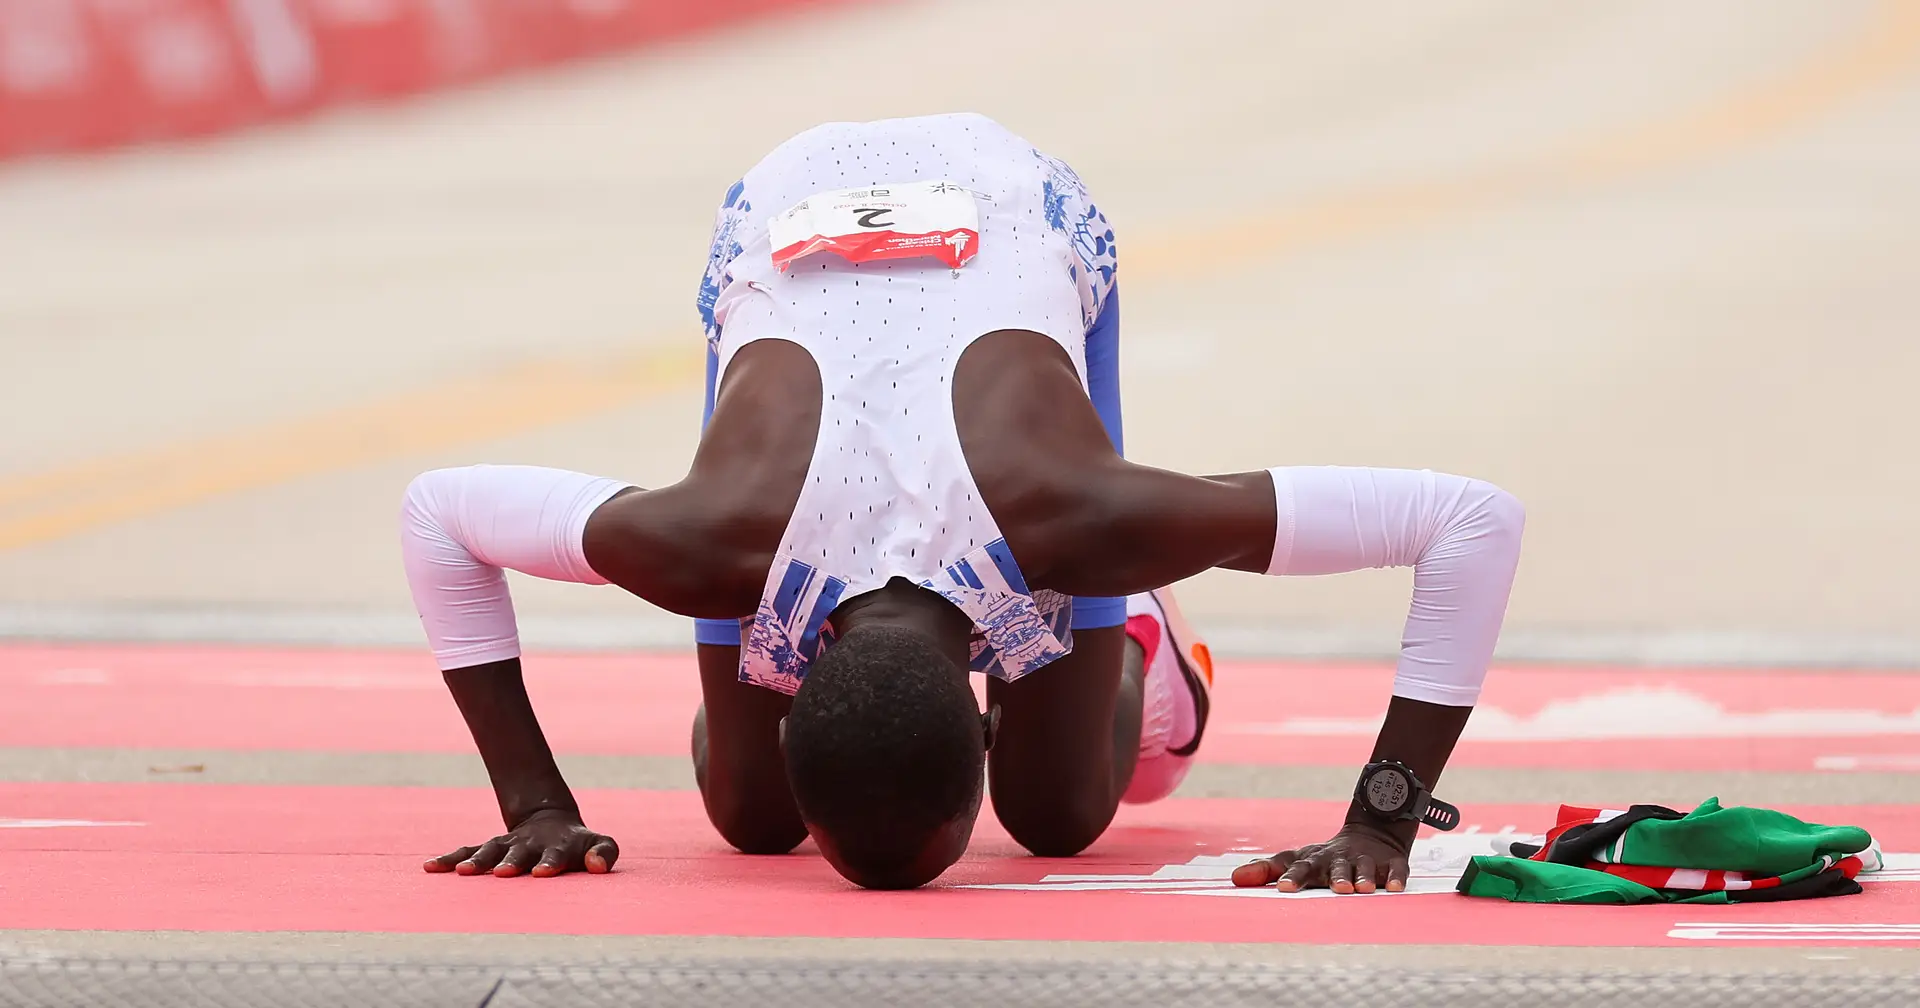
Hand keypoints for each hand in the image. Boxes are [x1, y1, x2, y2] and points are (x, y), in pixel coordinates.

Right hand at [423, 809, 618, 877]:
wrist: (552, 822)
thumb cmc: (580, 844)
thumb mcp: (600, 844)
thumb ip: (604, 853)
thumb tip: (597, 865)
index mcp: (558, 847)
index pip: (556, 856)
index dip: (550, 863)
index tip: (542, 873)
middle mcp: (529, 845)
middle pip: (518, 854)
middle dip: (510, 863)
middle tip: (502, 873)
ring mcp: (507, 846)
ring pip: (489, 851)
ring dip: (477, 861)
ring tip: (462, 872)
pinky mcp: (490, 849)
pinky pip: (467, 852)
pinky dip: (449, 859)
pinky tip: (430, 867)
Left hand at [1231, 822, 1409, 893]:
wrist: (1369, 836)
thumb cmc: (1323, 857)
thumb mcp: (1296, 859)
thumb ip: (1265, 869)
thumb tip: (1233, 878)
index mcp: (1315, 860)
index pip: (1300, 867)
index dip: (1292, 877)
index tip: (1283, 888)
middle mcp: (1340, 859)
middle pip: (1336, 867)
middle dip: (1337, 876)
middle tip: (1337, 888)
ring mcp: (1367, 860)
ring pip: (1365, 869)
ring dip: (1364, 878)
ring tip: (1362, 889)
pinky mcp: (1391, 862)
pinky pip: (1396, 869)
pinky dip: (1396, 877)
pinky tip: (1394, 888)